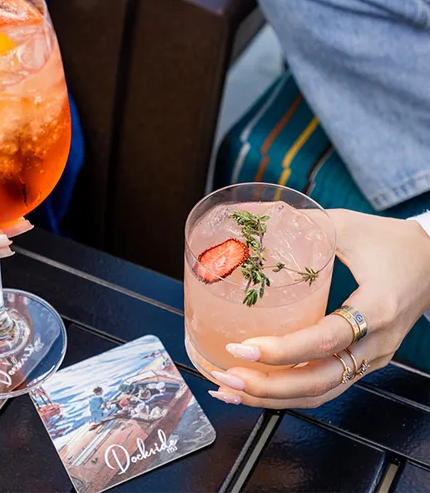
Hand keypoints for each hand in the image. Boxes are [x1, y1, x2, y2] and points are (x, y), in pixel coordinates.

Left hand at [209, 209, 429, 408]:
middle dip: (268, 387)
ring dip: (273, 397)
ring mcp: (372, 357)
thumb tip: (250, 219)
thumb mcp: (347, 225)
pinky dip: (289, 391)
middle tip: (226, 378)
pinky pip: (325, 385)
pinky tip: (258, 386)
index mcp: (377, 307)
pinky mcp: (363, 360)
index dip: (283, 350)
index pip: (326, 339)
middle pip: (320, 382)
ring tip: (230, 389)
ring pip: (321, 392)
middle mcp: (376, 342)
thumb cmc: (390, 241)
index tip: (242, 348)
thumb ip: (302, 222)